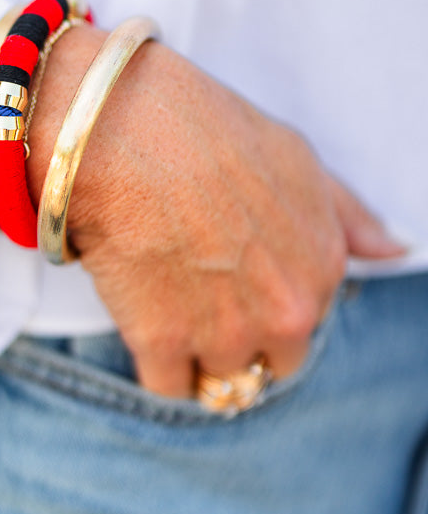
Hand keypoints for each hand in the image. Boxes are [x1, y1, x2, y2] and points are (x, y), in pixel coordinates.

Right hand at [29, 26, 404, 397]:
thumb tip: (394, 249)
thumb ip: (346, 213)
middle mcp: (286, 311)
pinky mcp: (163, 345)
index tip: (233, 269)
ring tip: (165, 293)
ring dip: (194, 350)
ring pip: (218, 379)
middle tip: (197, 287)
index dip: (265, 298)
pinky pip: (167, 386)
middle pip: (267, 362)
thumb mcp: (295, 155)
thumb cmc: (202, 127)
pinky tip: (141, 311)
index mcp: (323, 268)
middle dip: (238, 336)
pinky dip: (153, 360)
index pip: (306, 324)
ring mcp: (225, 332)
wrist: (118, 127)